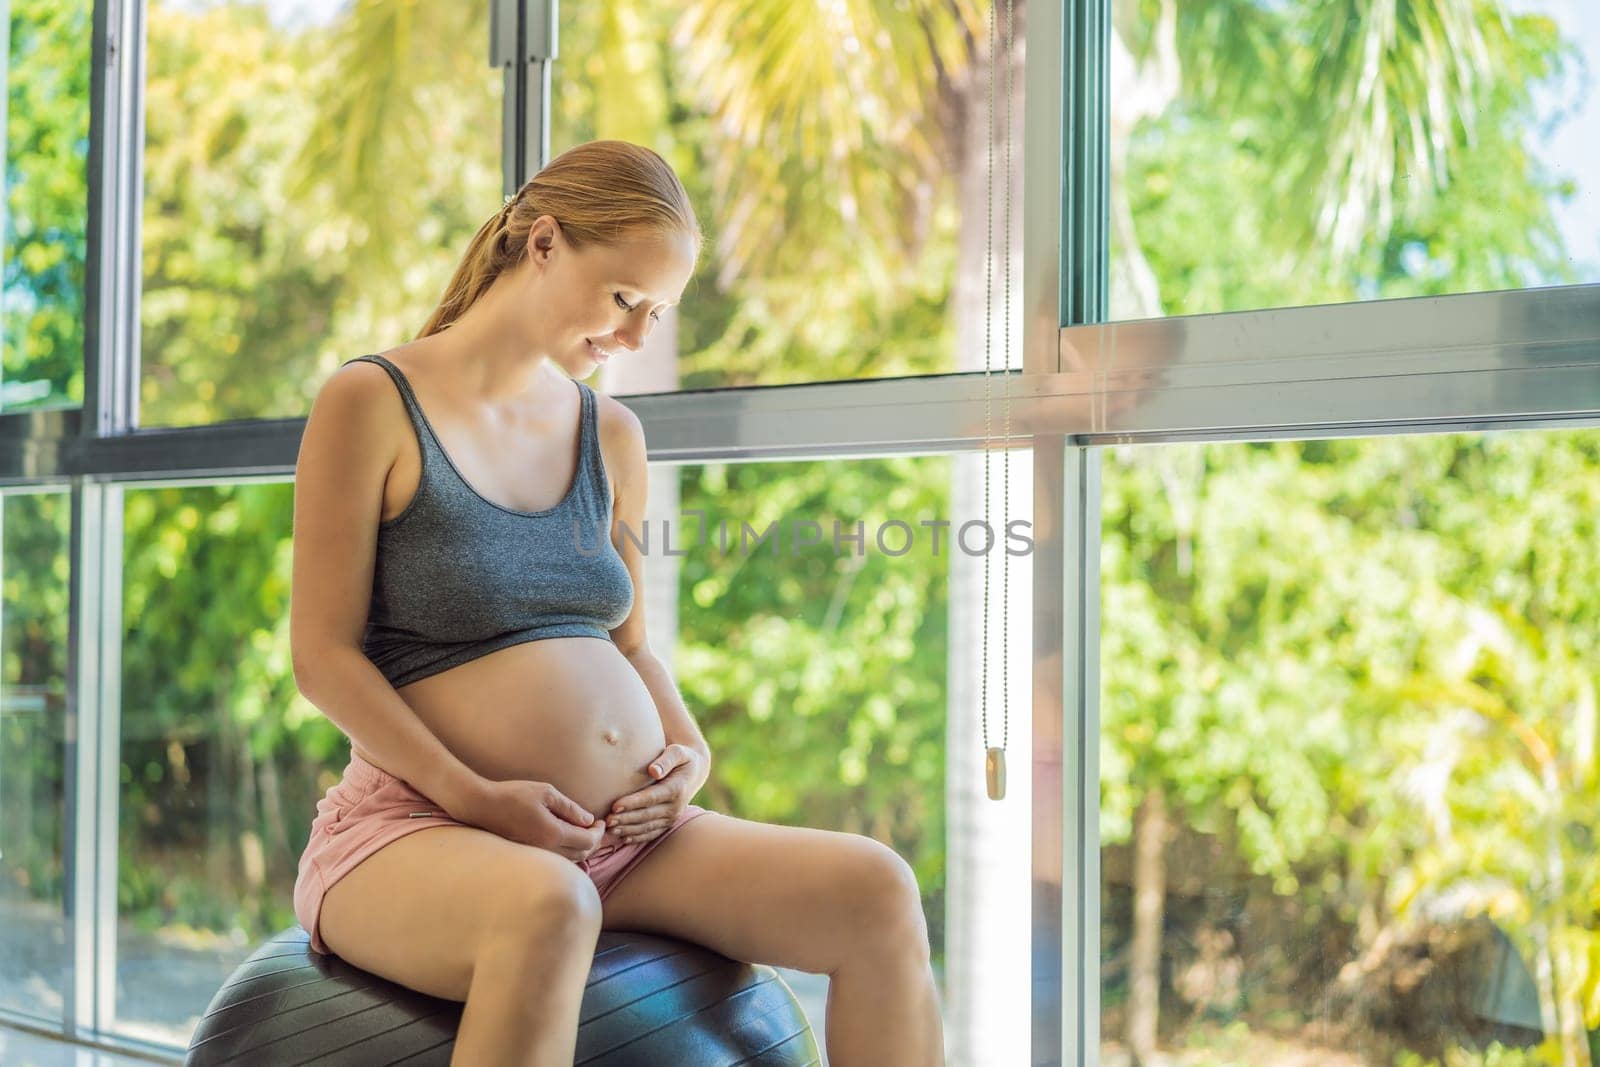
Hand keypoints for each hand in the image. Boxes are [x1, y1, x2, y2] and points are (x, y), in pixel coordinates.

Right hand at [452, 776, 607, 861]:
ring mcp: (537, 854)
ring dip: (582, 848)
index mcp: (554, 834)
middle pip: (582, 853)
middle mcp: (547, 849)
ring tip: (586, 833)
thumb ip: (570, 808)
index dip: (599, 832)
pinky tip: (568, 839)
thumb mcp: (546, 793)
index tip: (602, 821)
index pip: (587, 840)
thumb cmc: (514, 795)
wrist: (483, 806)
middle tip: (597, 828)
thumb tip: (588, 820)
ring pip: (570, 860)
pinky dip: (569, 852)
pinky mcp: (529, 854)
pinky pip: (557, 859)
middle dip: (594, 841)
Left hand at [606, 745, 704, 844]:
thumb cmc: (682, 758)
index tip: (614, 806)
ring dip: (628, 830)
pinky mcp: (668, 823)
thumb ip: (666, 760)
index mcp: (677, 789)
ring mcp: (672, 817)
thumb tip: (653, 771)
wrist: (694, 772)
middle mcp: (676, 807)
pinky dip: (637, 837)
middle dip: (626, 819)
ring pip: (648, 827)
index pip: (651, 797)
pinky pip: (652, 833)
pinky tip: (623, 838)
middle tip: (607, 820)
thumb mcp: (678, 752)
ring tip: (610, 830)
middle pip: (647, 815)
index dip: (633, 803)